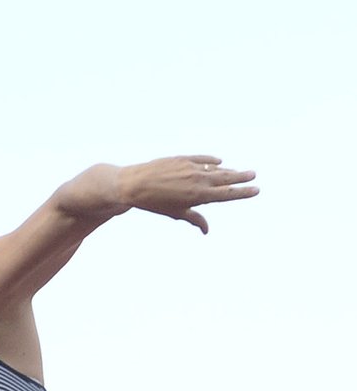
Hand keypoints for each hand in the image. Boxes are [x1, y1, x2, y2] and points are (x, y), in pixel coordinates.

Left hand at [119, 155, 257, 233]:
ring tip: (238, 171)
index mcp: (198, 196)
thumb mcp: (175, 213)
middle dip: (241, 177)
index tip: (256, 190)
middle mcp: (198, 180)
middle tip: (254, 175)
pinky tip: (218, 161)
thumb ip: (194, 219)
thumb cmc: (154, 203)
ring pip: (215, 169)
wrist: (134, 184)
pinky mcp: (183, 158)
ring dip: (228, 170)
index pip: (226, 194)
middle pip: (225, 178)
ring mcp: (191, 167)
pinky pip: (202, 159)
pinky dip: (211, 161)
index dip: (242, 192)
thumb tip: (206, 231)